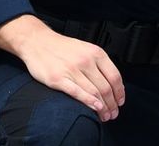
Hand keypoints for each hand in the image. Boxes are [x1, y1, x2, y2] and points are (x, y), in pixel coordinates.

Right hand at [5, 22, 124, 119]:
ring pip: (94, 92)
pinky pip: (77, 92)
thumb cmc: (62, 47)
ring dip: (103, 107)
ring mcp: (72, 70)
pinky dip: (88, 101)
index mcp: (95, 53)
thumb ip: (98, 63)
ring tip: (105, 116)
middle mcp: (86, 61)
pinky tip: (95, 108)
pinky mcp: (58, 79)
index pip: (114, 76)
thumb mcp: (86, 49)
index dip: (119, 92)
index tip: (120, 102)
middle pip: (105, 87)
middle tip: (113, 113)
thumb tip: (111, 82)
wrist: (38, 42)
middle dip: (112, 104)